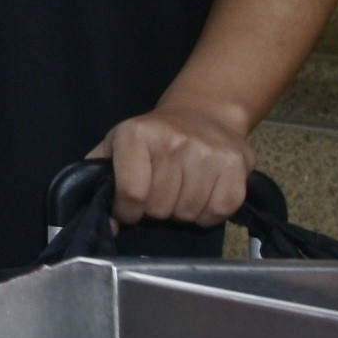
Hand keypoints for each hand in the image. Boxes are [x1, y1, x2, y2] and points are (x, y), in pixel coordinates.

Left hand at [95, 102, 252, 226]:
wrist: (202, 114)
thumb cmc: (153, 137)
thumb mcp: (117, 144)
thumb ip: (101, 178)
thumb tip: (106, 224)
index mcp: (136, 135)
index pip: (131, 192)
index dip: (127, 211)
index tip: (128, 209)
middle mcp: (173, 140)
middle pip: (159, 207)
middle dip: (154, 210)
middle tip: (158, 195)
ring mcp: (208, 152)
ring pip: (188, 212)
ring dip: (181, 212)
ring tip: (179, 192)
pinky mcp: (236, 165)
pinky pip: (219, 212)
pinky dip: (208, 215)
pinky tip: (202, 197)